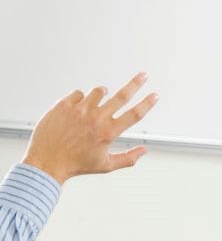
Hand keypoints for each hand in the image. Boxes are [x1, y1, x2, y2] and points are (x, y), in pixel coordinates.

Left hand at [22, 72, 157, 183]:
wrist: (47, 161)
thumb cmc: (75, 164)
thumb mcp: (106, 166)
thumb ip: (129, 158)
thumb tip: (144, 151)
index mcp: (108, 133)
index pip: (134, 115)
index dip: (147, 104)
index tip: (154, 95)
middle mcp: (96, 119)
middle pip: (121, 96)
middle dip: (135, 84)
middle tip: (143, 75)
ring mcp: (79, 110)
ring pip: (98, 91)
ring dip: (103, 93)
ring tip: (100, 99)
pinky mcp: (64, 105)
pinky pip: (78, 93)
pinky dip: (81, 98)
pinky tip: (79, 108)